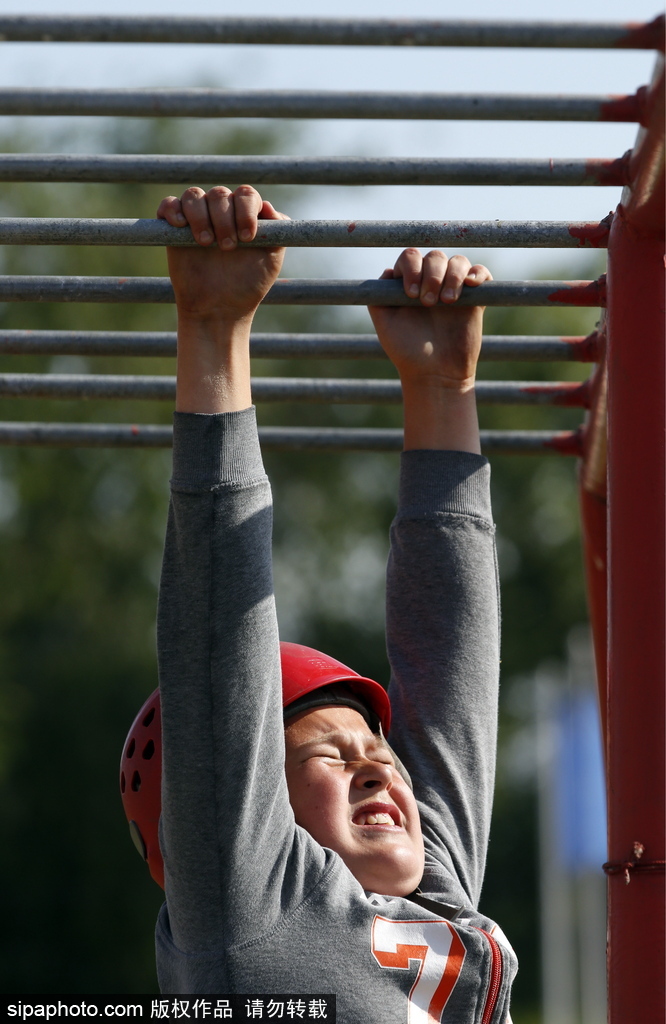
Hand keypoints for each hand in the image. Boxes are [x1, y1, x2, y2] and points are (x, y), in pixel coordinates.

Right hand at [157, 184, 287, 322]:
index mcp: (245, 214)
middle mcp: (221, 212)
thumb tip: (268, 205)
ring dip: (200, 216)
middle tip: (227, 248)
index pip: (246, 194)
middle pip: (219, 194)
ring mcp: (197, 218)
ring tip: (206, 243)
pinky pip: (169, 204)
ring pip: (194, 196)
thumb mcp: (272, 259)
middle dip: (224, 219)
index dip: (246, 210)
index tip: (247, 237)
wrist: (219, 309)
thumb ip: (277, 230)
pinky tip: (180, 224)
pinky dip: (172, 209)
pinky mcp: (174, 229)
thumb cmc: (248, 285)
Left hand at [368, 250, 492, 452]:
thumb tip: (389, 271)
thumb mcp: (384, 324)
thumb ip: (379, 297)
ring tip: (448, 301)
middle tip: (428, 303)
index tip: (410, 296)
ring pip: (458, 261)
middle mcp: (431, 281)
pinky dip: (478, 273)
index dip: (411, 269)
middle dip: (432, 275)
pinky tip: (471, 285)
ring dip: (453, 275)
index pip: (410, 257)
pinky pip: (481, 273)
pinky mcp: (474, 299)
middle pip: (435, 257)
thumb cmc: (407, 351)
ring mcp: (453, 288)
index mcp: (409, 283)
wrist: (435, 374)